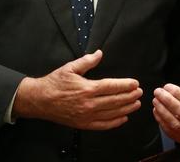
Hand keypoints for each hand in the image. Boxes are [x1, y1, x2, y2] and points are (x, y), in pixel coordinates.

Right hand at [12, 49, 141, 129]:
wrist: (40, 100)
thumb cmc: (54, 82)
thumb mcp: (70, 67)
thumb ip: (87, 61)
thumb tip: (99, 53)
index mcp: (87, 88)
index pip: (111, 86)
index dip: (125, 85)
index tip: (135, 83)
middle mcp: (89, 103)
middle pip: (115, 101)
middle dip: (129, 97)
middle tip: (140, 93)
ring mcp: (86, 115)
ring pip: (112, 113)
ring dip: (126, 109)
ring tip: (136, 104)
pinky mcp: (83, 124)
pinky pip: (103, 125)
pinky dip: (115, 123)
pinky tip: (123, 119)